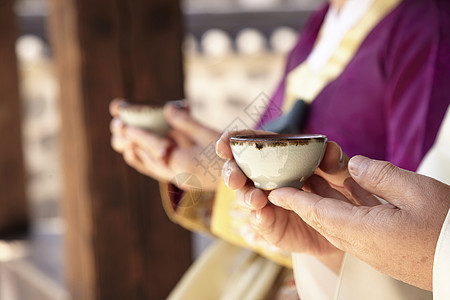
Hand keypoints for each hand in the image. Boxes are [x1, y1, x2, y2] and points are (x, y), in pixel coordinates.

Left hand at [110, 99, 222, 190]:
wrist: (244, 182)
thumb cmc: (230, 156)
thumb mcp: (211, 135)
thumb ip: (187, 123)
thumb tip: (167, 109)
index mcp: (185, 162)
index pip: (155, 146)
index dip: (137, 134)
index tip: (122, 124)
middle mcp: (177, 174)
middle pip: (146, 157)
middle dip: (129, 142)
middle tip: (116, 128)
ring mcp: (178, 179)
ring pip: (148, 166)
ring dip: (133, 152)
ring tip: (120, 140)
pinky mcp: (180, 180)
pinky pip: (155, 172)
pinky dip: (143, 162)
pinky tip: (135, 154)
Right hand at [216, 132, 346, 272]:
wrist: (341, 227)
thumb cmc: (334, 191)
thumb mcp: (339, 174)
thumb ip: (334, 161)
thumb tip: (330, 150)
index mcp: (275, 156)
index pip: (248, 143)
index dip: (231, 141)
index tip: (223, 143)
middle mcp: (263, 177)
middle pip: (237, 170)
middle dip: (230, 172)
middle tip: (235, 178)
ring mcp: (264, 202)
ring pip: (244, 196)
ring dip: (246, 196)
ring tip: (257, 199)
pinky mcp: (269, 225)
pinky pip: (258, 221)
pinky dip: (259, 218)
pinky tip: (264, 215)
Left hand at [269, 155, 449, 289]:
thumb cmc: (447, 229)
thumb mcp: (417, 191)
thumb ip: (379, 175)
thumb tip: (353, 165)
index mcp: (363, 231)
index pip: (316, 212)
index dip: (293, 200)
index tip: (273, 191)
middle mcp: (361, 244)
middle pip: (322, 218)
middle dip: (303, 198)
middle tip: (291, 177)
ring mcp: (373, 249)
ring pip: (338, 221)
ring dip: (323, 201)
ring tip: (313, 178)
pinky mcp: (384, 249)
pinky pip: (356, 225)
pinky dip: (345, 207)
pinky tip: (349, 191)